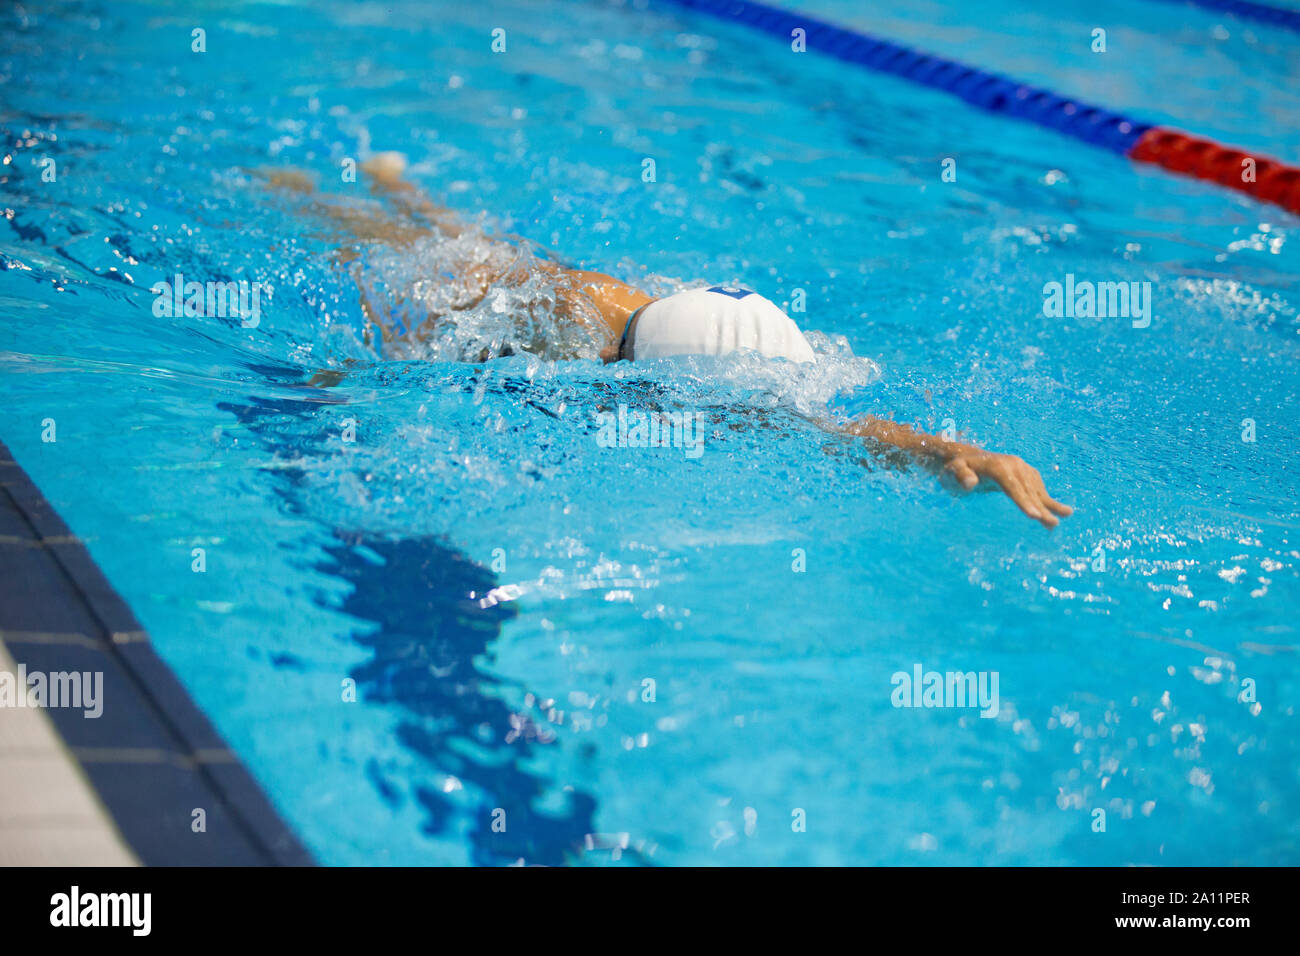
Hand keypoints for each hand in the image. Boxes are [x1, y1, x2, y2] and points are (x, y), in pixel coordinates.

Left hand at [944, 449, 1072, 527]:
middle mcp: (1013, 465)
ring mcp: (1022, 468)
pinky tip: (1062, 512)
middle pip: (1028, 490)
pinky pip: (1038, 489)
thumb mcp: (951, 473)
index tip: (1034, 516)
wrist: (966, 459)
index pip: (1012, 487)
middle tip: (1052, 524)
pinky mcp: (1027, 473)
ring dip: (1049, 505)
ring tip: (1064, 517)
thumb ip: (959, 476)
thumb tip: (970, 483)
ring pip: (1036, 490)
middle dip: (1040, 508)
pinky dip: (1048, 500)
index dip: (1023, 502)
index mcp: (997, 466)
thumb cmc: (956, 470)